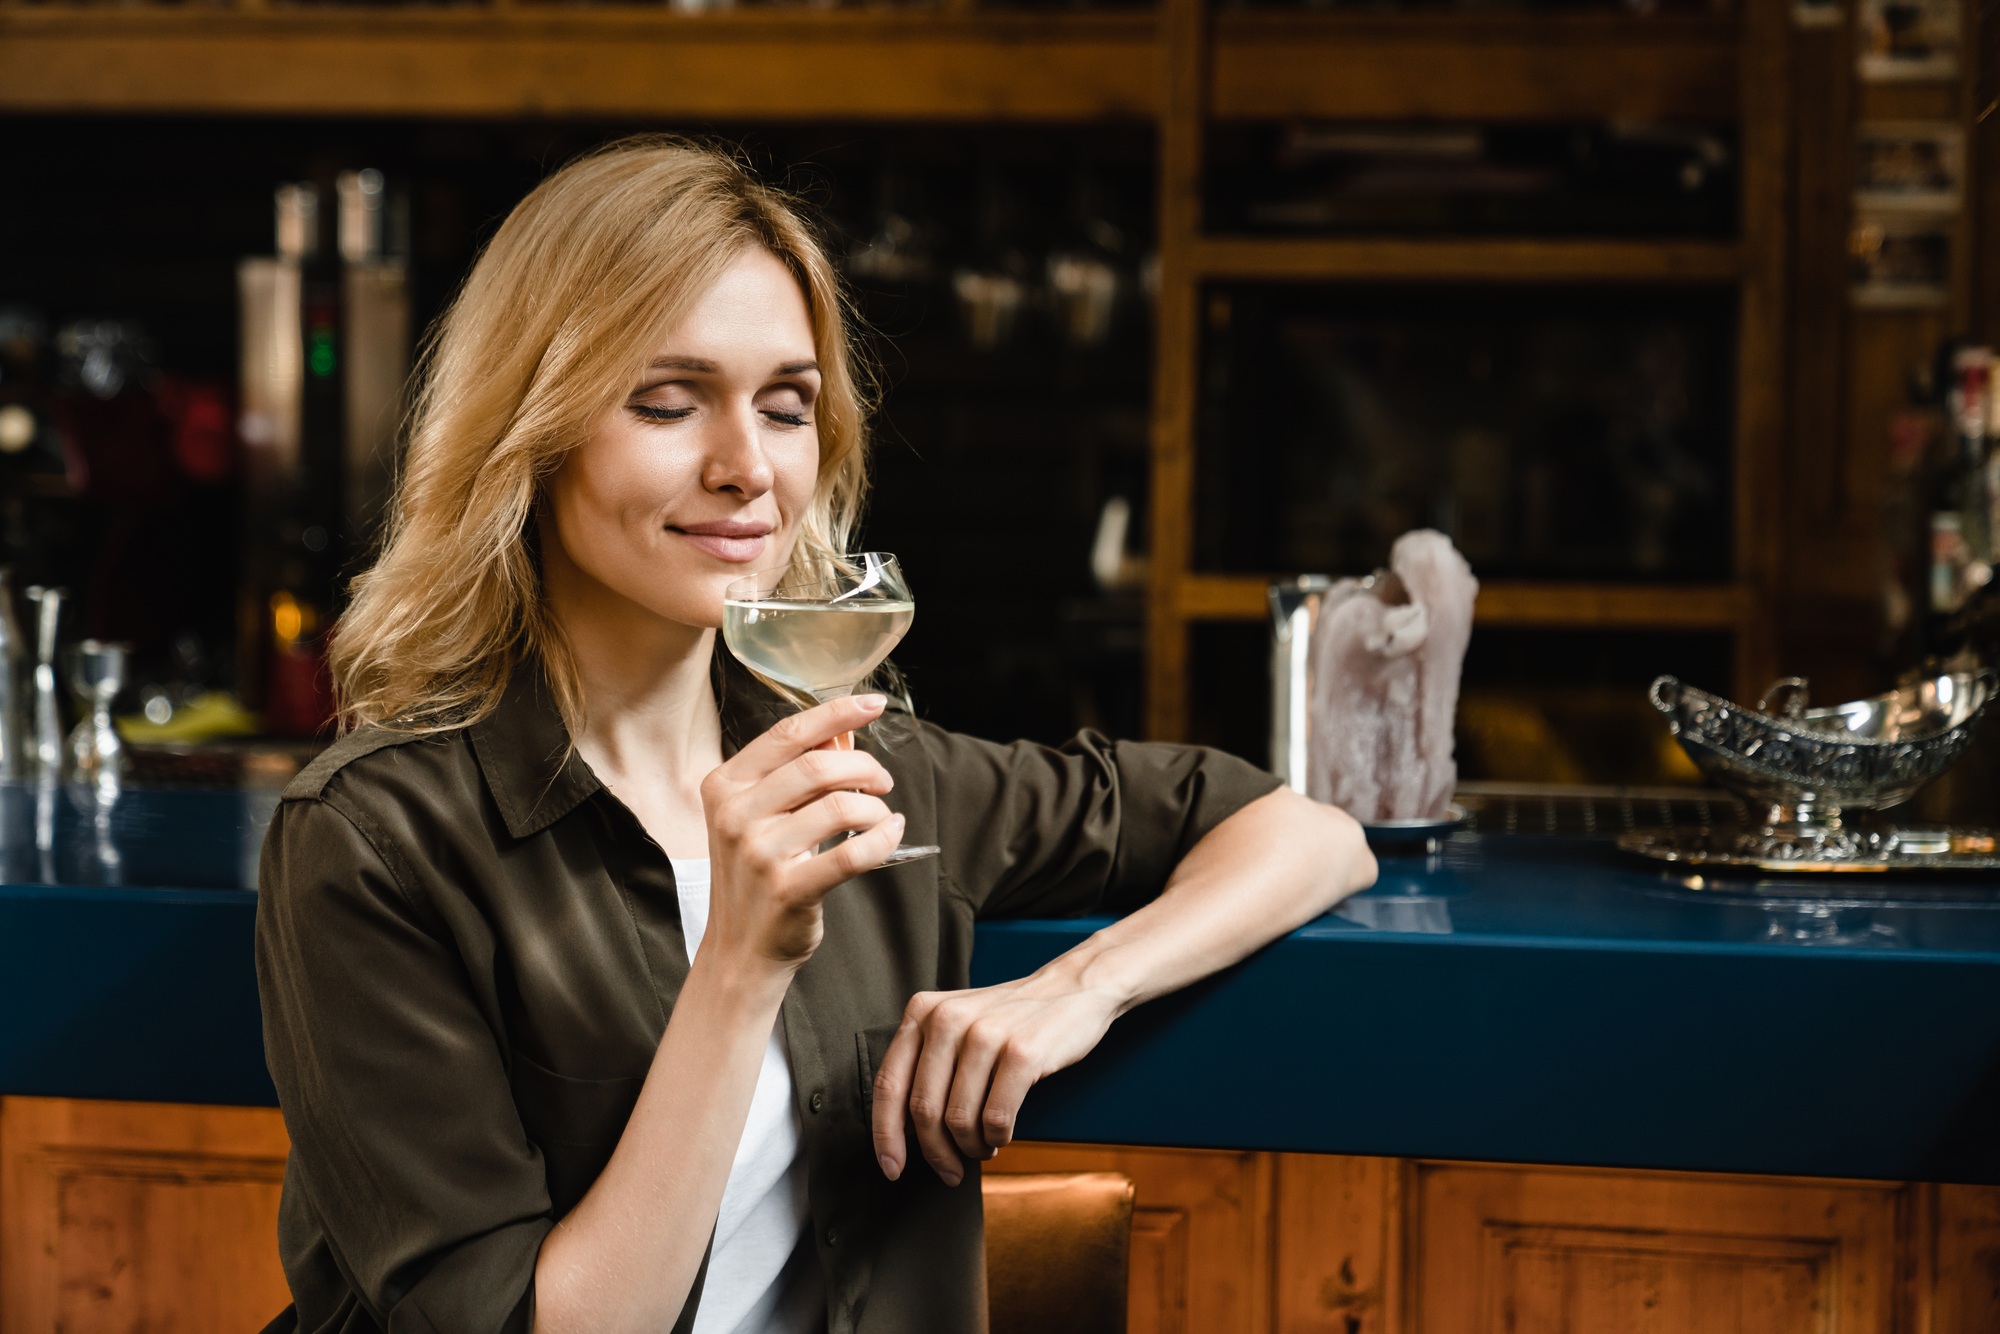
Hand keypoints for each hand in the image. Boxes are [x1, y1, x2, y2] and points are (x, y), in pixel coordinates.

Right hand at [698, 694, 905, 970]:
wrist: (740, 949)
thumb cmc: (757, 876)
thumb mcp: (761, 817)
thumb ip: (796, 771)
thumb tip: (842, 730)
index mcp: (725, 786)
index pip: (787, 733)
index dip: (835, 713)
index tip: (873, 704)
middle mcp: (735, 815)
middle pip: (818, 766)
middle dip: (864, 767)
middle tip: (883, 781)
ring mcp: (758, 854)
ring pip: (841, 806)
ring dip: (875, 808)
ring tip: (881, 817)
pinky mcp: (787, 889)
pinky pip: (853, 853)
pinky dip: (883, 839)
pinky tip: (890, 835)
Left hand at [871, 972, 1124, 1185]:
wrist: (1073, 988)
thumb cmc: (1008, 1020)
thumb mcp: (956, 1025)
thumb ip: (924, 1063)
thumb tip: (901, 1133)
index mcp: (922, 1012)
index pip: (889, 1085)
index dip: (886, 1135)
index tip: (891, 1169)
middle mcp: (947, 1018)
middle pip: (923, 1110)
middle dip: (936, 1153)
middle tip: (950, 1172)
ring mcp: (985, 1033)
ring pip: (959, 1120)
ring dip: (971, 1148)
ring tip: (984, 1147)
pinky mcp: (1022, 1051)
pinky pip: (996, 1118)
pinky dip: (997, 1138)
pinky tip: (1002, 1135)